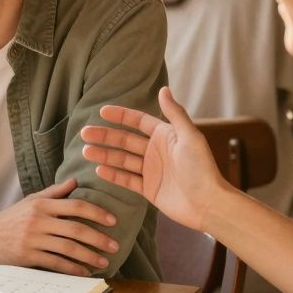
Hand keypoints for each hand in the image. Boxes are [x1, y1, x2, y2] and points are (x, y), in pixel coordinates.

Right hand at [0, 178, 120, 275]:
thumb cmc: (8, 219)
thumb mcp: (30, 201)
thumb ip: (54, 193)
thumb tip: (76, 182)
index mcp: (41, 205)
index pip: (76, 206)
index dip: (97, 212)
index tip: (113, 220)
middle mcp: (38, 220)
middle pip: (76, 229)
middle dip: (99, 238)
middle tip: (115, 245)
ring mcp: (32, 239)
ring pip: (68, 248)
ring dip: (90, 256)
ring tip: (104, 261)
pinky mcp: (27, 256)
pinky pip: (56, 264)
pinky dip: (73, 269)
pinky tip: (85, 272)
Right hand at [81, 87, 229, 232]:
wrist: (208, 203)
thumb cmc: (202, 168)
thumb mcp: (189, 137)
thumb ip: (175, 113)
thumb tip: (163, 89)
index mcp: (165, 136)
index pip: (138, 121)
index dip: (121, 116)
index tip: (102, 112)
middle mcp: (156, 151)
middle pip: (125, 141)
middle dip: (105, 136)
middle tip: (85, 133)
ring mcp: (151, 171)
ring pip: (122, 160)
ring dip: (104, 154)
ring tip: (85, 151)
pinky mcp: (149, 189)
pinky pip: (127, 180)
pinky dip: (113, 175)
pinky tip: (99, 169)